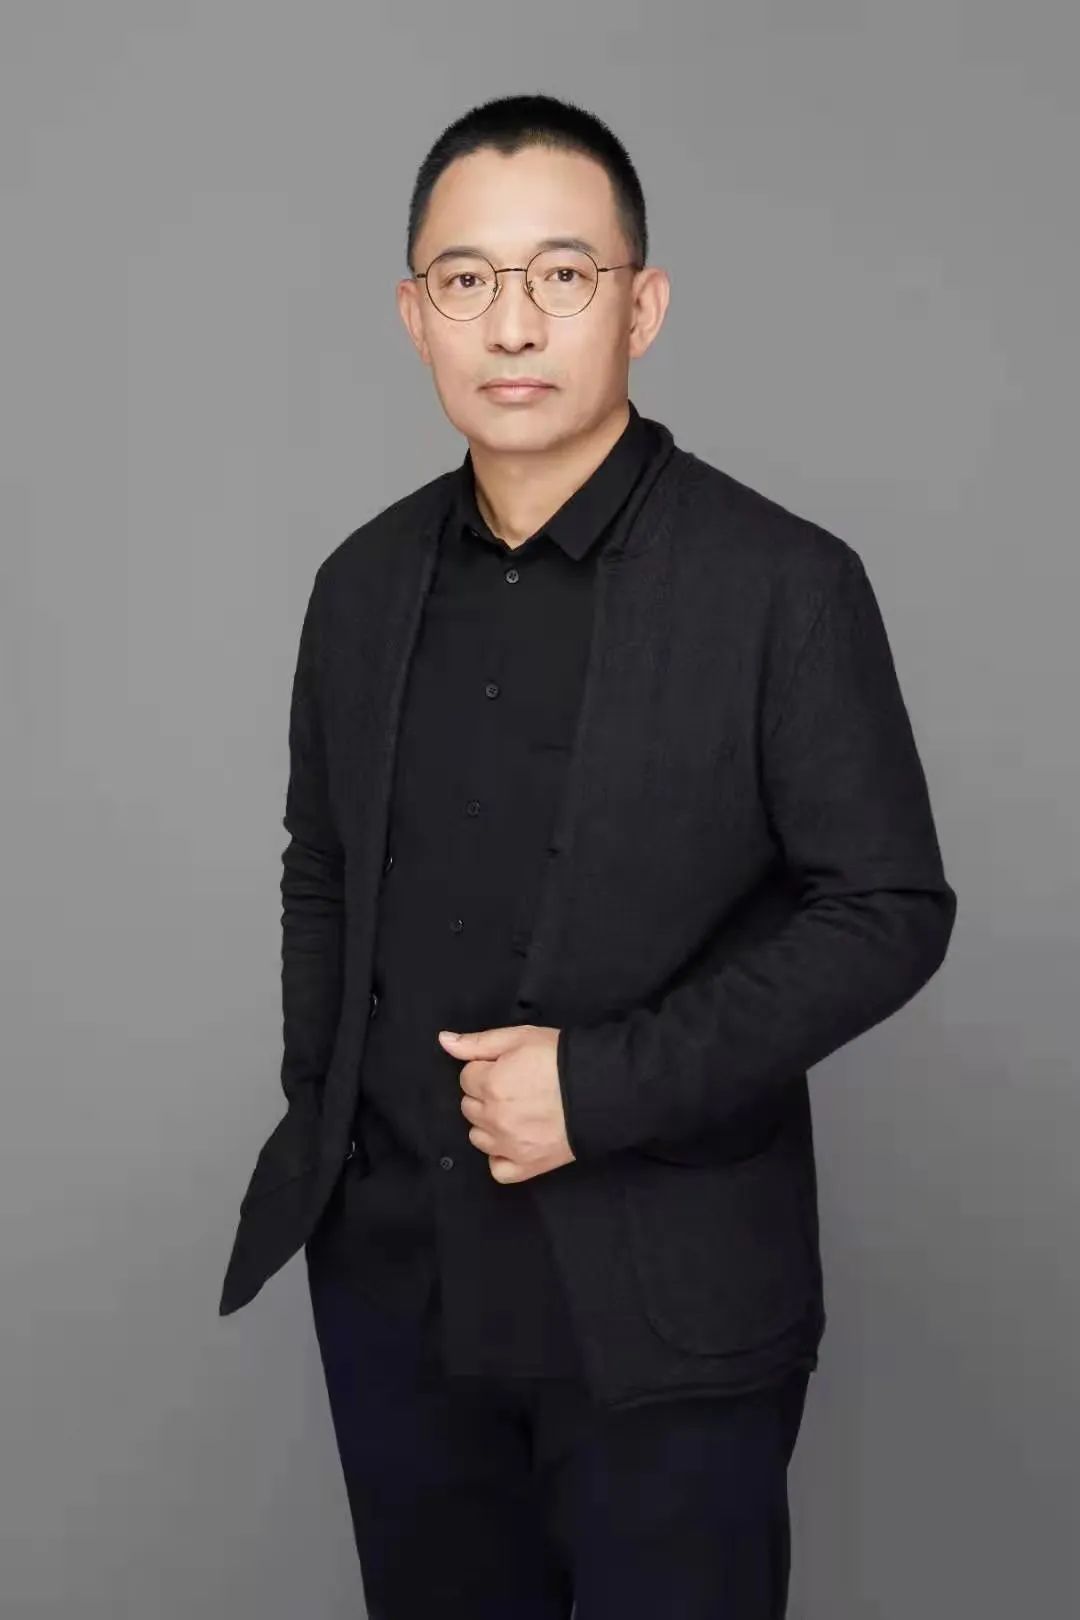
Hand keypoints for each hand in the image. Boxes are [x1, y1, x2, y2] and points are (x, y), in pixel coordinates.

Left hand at [437, 1024, 575, 1183]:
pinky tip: (513, 1141)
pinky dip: (500, 1156)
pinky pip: (496, 1169)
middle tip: (513, 1087)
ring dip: (489, 1124)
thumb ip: (477, 1043)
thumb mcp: (519, 1037)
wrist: (601, 1089)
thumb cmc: (559, 1058)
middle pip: (469, 1107)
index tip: (506, 1068)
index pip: (466, 1078)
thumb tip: (443, 1041)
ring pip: (478, 1137)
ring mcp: (509, 1145)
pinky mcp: (527, 1166)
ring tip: (516, 1112)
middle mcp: (494, 1118)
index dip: (485, 1069)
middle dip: (484, 1095)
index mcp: (490, 1084)